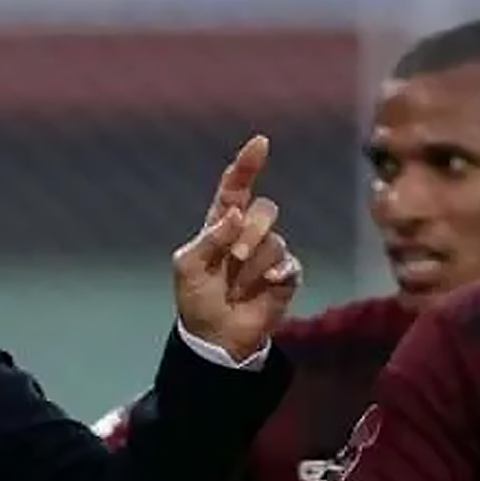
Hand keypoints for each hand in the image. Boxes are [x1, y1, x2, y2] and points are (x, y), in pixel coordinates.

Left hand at [173, 136, 301, 360]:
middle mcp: (248, 233)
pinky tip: (267, 285)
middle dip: (251, 232)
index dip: (247, 165)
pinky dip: (278, 273)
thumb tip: (235, 213)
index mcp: (221, 224)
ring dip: (255, 264)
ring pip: (275, 240)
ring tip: (238, 287)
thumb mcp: (188, 266)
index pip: (236, 188)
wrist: (216, 337)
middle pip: (264, 210)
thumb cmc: (197, 298)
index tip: (260, 143)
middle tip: (234, 258)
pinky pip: (290, 263)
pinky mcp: (285, 275)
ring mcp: (268, 254)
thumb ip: (209, 238)